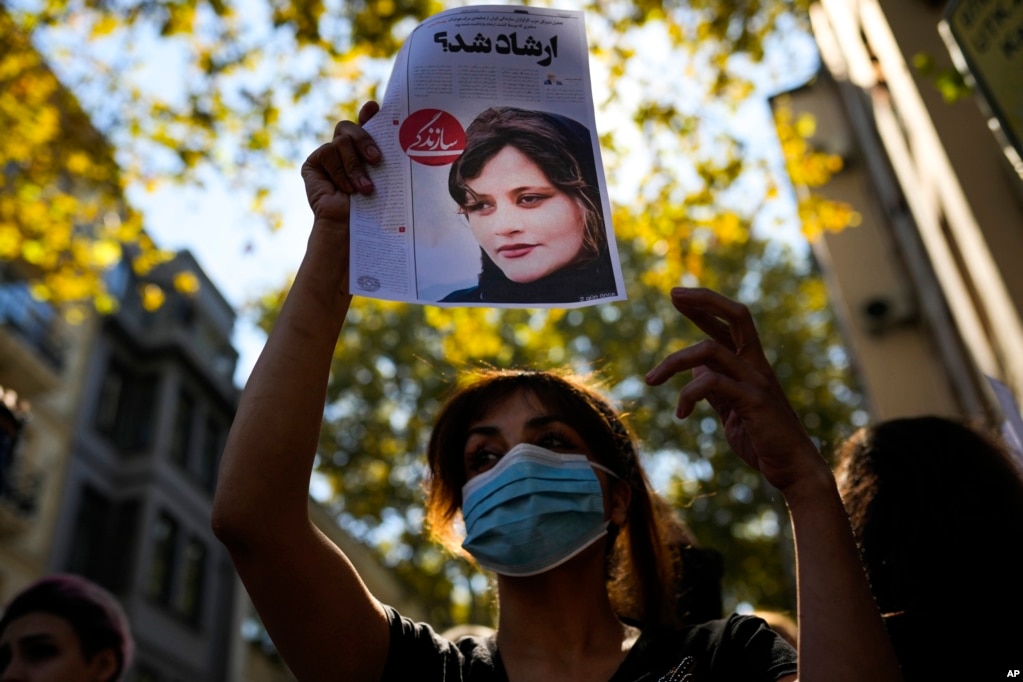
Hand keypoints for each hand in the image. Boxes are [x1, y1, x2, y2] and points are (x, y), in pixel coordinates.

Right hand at [300, 101, 381, 227]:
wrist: (352, 229)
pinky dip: (340, 172)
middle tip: (376, 159)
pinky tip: (346, 189)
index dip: (368, 114)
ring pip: (342, 141)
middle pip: (350, 128)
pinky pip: (328, 153)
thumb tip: (388, 126)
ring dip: (355, 167)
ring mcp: (328, 156)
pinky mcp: (314, 163)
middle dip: (365, 140)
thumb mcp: (384, 176)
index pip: (366, 125)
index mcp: (363, 151)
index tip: (374, 108)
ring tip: (365, 189)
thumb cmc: (374, 207)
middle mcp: (344, 151)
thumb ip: (385, 151)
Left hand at [645, 287, 824, 493]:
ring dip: (673, 362)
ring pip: (709, 351)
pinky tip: (681, 414)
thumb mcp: (732, 411)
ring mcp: (757, 381)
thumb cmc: (763, 441)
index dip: (705, 307)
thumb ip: (717, 390)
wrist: (793, 469)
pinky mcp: (753, 400)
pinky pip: (711, 383)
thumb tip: (696, 371)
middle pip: (737, 316)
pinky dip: (688, 395)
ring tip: (651, 380)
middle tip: (673, 294)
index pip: (730, 324)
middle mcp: (757, 366)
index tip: (678, 296)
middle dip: (704, 301)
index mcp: (752, 365)